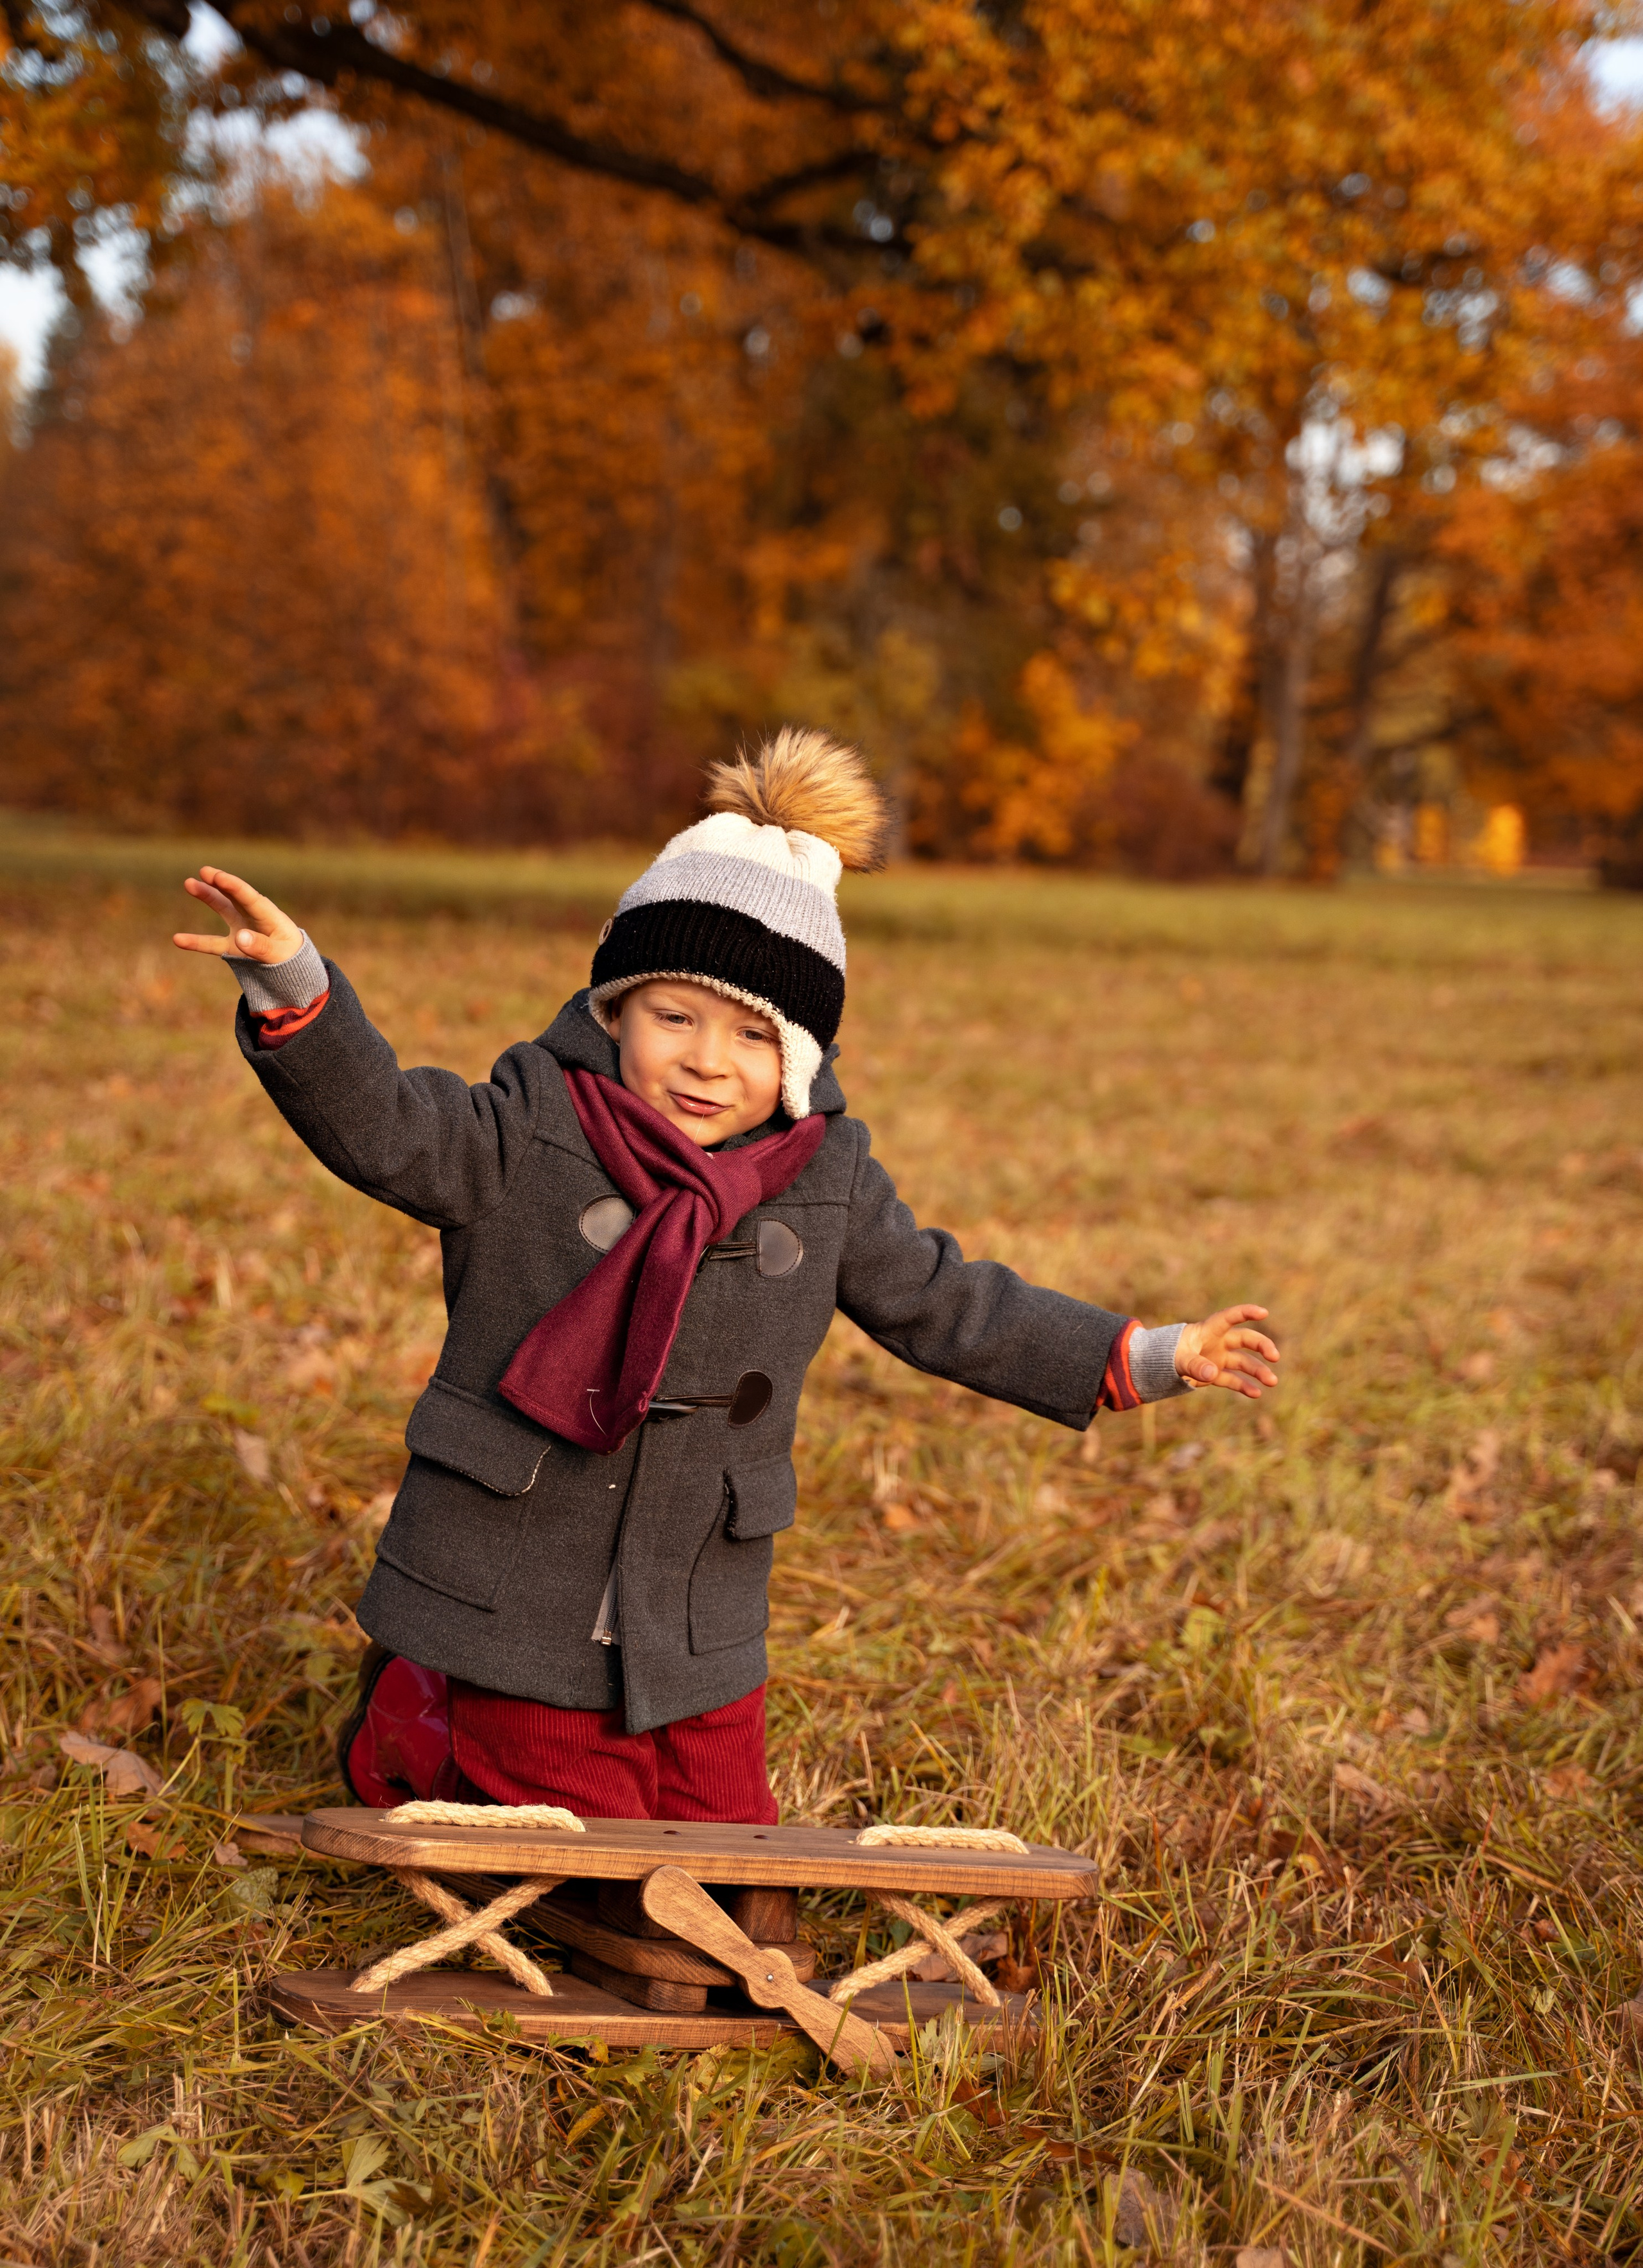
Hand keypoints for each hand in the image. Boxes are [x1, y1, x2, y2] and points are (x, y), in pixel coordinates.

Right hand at [173, 867, 304, 964]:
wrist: (293, 971)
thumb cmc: (290, 958)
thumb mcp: (280, 955)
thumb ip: (261, 947)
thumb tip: (240, 937)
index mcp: (269, 916)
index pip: (250, 898)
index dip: (233, 886)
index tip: (218, 877)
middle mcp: (253, 918)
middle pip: (234, 897)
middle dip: (220, 883)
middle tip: (204, 871)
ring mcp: (241, 929)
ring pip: (222, 909)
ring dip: (207, 896)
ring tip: (189, 883)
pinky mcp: (233, 946)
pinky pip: (211, 943)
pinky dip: (195, 942)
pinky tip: (177, 939)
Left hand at [1174, 1305, 1279, 1397]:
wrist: (1157, 1366)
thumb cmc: (1166, 1354)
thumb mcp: (1177, 1358)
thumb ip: (1194, 1365)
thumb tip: (1212, 1373)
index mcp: (1208, 1330)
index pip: (1229, 1317)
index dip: (1245, 1313)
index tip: (1263, 1312)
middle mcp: (1217, 1342)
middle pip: (1245, 1339)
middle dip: (1261, 1346)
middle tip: (1274, 1356)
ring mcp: (1218, 1358)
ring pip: (1243, 1362)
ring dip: (1258, 1371)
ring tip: (1273, 1382)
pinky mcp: (1215, 1374)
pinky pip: (1233, 1379)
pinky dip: (1244, 1386)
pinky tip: (1257, 1394)